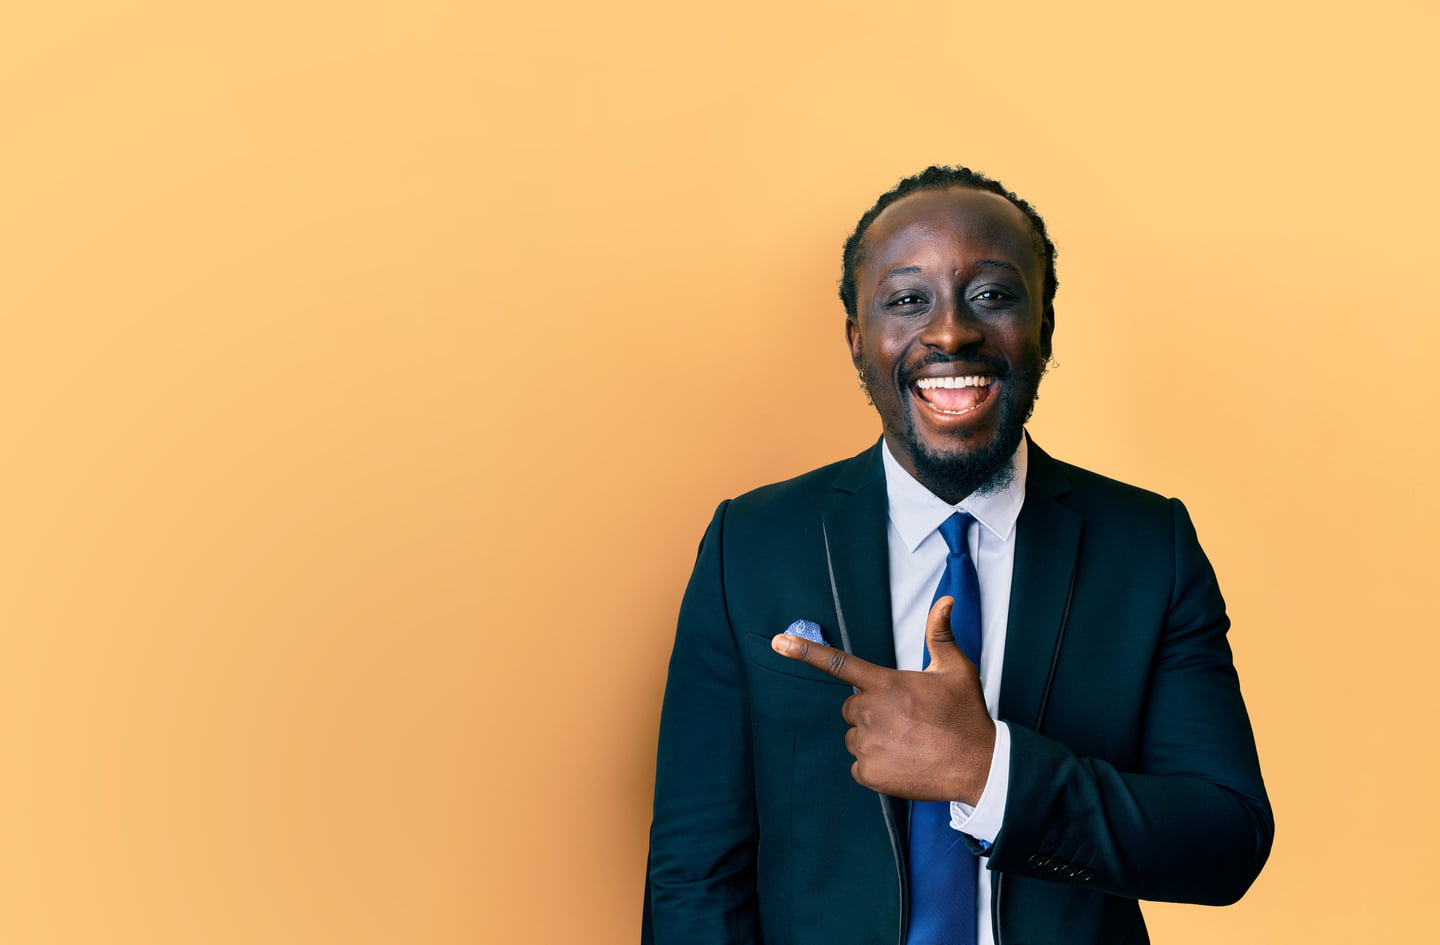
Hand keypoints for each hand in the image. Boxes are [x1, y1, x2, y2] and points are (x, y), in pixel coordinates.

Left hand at [771, 597, 995, 803]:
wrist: (978, 766)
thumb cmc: (965, 715)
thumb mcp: (955, 669)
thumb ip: (940, 634)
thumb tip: (944, 600)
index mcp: (885, 684)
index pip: (838, 663)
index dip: (805, 650)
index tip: (779, 641)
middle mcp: (870, 712)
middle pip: (852, 707)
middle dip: (871, 711)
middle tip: (905, 719)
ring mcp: (867, 744)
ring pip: (855, 737)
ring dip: (873, 739)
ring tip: (908, 742)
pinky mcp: (869, 773)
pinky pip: (859, 766)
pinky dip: (876, 766)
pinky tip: (903, 763)